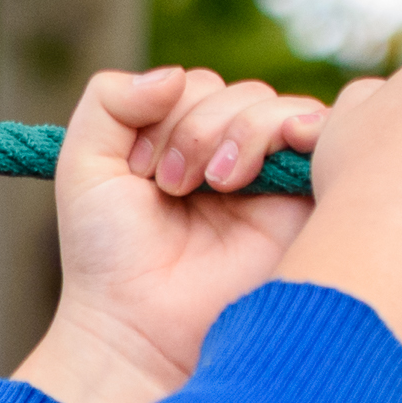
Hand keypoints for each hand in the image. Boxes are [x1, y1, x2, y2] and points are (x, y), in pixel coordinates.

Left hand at [11, 68, 326, 402]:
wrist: (140, 330)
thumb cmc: (110, 259)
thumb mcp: (85, 166)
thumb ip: (108, 100)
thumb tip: (175, 72)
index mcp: (188, 150)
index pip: (196, 85)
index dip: (165, 113)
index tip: (137, 170)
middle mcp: (237, 162)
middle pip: (239, 92)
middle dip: (195, 126)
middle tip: (168, 187)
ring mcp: (277, 182)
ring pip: (275, 106)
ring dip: (230, 132)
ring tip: (204, 188)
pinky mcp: (310, 202)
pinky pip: (317, 131)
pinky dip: (279, 131)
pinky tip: (237, 178)